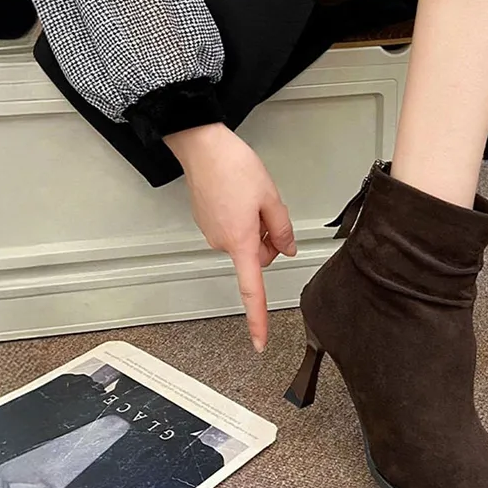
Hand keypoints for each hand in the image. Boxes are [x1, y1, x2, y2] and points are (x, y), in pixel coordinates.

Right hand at [166, 123, 296, 351]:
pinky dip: (243, 218)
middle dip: (270, 240)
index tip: (259, 342)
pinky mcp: (206, 220)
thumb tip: (286, 248)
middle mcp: (222, 242)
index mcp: (240, 242)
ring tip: (252, 195)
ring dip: (256, 225)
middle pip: (257, 257)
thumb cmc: (232, 167)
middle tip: (269, 208)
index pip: (252, 290)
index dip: (256, 319)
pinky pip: (234, 229)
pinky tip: (240, 194)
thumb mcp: (269, 197)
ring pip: (247, 241)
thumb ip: (282, 228)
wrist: (201, 146)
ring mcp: (211, 232)